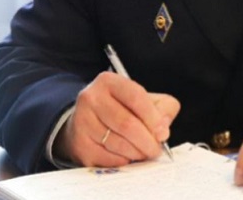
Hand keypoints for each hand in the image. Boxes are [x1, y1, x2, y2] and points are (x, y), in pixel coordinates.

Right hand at [54, 71, 179, 166]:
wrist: (87, 122)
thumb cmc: (121, 109)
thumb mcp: (144, 99)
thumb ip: (162, 107)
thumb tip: (163, 128)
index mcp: (109, 81)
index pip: (135, 97)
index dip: (153, 117)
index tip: (163, 133)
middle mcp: (91, 98)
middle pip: (126, 123)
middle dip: (147, 141)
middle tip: (156, 149)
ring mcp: (82, 121)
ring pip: (117, 143)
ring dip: (136, 153)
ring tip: (143, 152)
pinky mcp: (79, 144)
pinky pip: (107, 158)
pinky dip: (122, 161)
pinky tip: (127, 156)